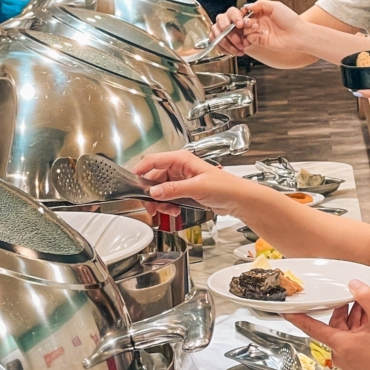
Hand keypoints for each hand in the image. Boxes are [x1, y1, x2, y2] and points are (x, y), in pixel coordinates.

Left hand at [0, 0, 33, 16]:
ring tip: (6, 4)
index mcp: (20, 4)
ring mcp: (16, 15)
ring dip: (4, 7)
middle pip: (5, 6)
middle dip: (3, 2)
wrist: (40, 12)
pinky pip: (8, 15)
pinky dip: (7, 12)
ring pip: (5, 11)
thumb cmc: (34, 2)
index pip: (8, 0)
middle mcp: (17, 10)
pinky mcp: (17, 19)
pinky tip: (9, 9)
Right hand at [132, 150, 247, 216]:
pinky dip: (168, 204)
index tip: (131, 182)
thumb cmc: (225, 187)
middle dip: (151, 193)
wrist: (238, 199)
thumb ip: (173, 190)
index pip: (153, 160)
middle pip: (154, 178)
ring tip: (168, 210)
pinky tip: (174, 210)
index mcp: (182, 159)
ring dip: (161, 201)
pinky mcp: (185, 190)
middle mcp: (180, 167)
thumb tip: (154, 192)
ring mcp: (182, 179)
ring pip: (160, 189)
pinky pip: (169, 196)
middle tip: (150, 206)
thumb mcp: (196, 188)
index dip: (140, 170)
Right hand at [212, 0, 303, 56]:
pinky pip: (248, 38)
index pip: (246, 12)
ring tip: (253, 26)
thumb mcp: (275, 6)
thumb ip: (260, 4)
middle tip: (244, 21)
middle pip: (242, 21)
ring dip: (245, 28)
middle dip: (240, 20)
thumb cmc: (290, 20)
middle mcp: (259, 22)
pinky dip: (247, 36)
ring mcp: (259, 32)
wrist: (298, 35)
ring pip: (243, 30)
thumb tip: (247, 6)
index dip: (241, 13)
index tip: (242, 13)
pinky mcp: (260, 41)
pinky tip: (253, 32)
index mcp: (262, 13)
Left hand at [284, 280, 369, 369]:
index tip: (285, 310)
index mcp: (342, 345)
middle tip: (356, 299)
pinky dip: (359, 330)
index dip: (297, 317)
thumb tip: (353, 285)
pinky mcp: (360, 364)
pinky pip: (353, 342)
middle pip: (334, 327)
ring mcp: (351, 362)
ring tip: (369, 309)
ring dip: (354, 320)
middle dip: (344, 311)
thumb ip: (365, 296)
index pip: (312, 328)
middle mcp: (342, 356)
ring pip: (345, 333)